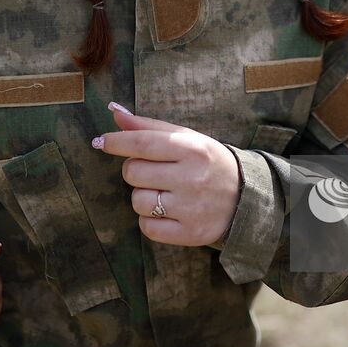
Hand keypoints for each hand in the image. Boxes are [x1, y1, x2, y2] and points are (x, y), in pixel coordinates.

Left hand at [94, 102, 240, 246]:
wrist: (246, 198)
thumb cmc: (208, 163)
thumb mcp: (187, 138)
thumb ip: (150, 127)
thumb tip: (115, 112)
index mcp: (192, 149)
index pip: (143, 143)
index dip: (117, 142)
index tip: (101, 142)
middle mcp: (192, 178)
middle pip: (133, 172)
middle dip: (135, 170)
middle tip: (154, 171)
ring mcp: (191, 208)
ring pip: (138, 201)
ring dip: (143, 197)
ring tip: (164, 193)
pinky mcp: (190, 233)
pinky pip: (148, 228)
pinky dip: (151, 221)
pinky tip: (168, 212)